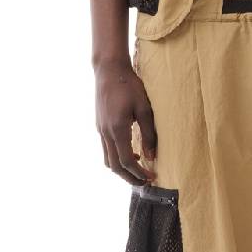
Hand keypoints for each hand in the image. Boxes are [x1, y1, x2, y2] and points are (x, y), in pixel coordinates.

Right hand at [95, 57, 156, 185]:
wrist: (109, 69)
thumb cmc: (129, 86)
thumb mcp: (144, 109)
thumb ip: (148, 134)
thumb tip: (151, 157)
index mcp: (117, 130)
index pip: (126, 161)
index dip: (139, 173)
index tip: (152, 176)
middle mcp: (105, 133)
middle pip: (114, 166)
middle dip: (129, 177)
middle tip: (145, 181)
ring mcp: (100, 130)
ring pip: (107, 159)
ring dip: (122, 169)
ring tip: (138, 169)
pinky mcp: (99, 125)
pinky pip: (106, 149)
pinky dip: (117, 157)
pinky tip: (130, 151)